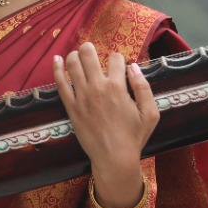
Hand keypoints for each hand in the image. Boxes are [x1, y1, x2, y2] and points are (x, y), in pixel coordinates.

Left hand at [52, 43, 158, 207]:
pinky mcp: (71, 107)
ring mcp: (82, 97)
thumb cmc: (134, 137)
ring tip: (77, 55)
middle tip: (91, 50)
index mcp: (118, 87)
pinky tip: (56, 59)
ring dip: (74, 55)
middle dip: (90, 48)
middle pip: (89, 55)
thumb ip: (143, 87)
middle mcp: (98, 88)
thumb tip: (133, 66)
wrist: (114, 158)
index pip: (116, 58)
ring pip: (73, 64)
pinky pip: (60, 83)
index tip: (118, 66)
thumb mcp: (150, 113)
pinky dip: (57, 69)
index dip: (118, 59)